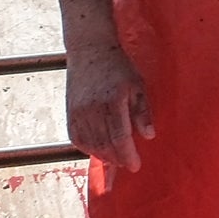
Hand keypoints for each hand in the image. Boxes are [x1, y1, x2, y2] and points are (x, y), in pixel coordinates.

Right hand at [67, 39, 152, 171]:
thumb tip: (149, 136)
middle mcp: (93, 109)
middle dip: (117, 159)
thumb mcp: (138, 84)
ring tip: (116, 161)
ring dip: (103, 156)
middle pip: (104, 144)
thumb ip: (143, 111)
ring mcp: (78, 112)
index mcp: (113, 101)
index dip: (127, 155)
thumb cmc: (119, 67)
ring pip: (90, 144)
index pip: (120, 137)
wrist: (90, 51)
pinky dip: (88, 148)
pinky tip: (99, 151)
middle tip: (128, 165)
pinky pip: (77, 139)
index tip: (136, 166)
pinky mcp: (69, 114)